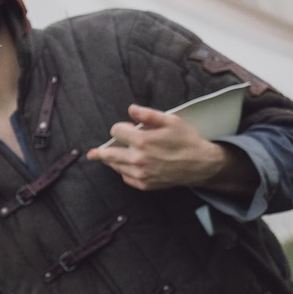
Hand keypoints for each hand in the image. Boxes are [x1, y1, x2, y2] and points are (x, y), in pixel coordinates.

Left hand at [86, 105, 256, 193]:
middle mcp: (138, 159)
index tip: (128, 127)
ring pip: (115, 166)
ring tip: (106, 158)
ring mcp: (139, 174)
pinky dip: (125, 171)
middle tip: (92, 154)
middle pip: (108, 153)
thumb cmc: (186, 140)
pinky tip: (129, 166)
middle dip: (100, 151)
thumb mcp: (171, 121)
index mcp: (143, 141)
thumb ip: (148, 115)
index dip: (120, 127)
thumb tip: (130, 109)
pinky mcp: (143, 184)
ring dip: (111, 160)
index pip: (116, 132)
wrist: (200, 164)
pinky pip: (126, 177)